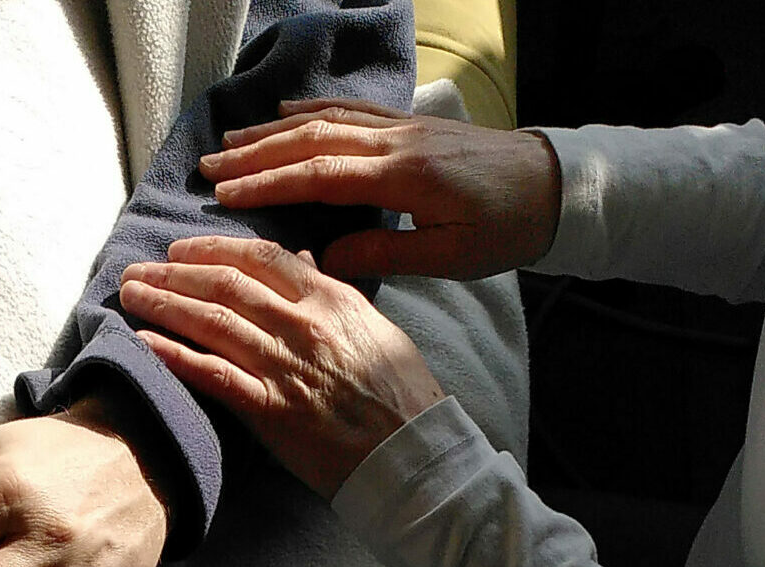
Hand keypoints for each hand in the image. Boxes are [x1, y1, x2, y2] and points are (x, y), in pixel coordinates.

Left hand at [119, 235, 443, 498]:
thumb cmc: (399, 394)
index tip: (181, 249)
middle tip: (139, 268)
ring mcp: (284, 365)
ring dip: (164, 304)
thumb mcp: (373, 326)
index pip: (261, 256)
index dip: (213, 248)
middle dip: (174, 272)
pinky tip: (145, 341)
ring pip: (211, 321)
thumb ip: (332, 290)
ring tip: (130, 293)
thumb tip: (302, 258)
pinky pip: (212, 374)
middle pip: (225, 284)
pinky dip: (174, 354)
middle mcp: (303, 324)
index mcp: (331, 298)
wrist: (411, 454)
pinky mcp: (269, 408)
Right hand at [198, 98, 560, 280]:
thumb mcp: (452, 259)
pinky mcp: (410, 122)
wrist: (555, 185)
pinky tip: (283, 113)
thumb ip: (386, 257)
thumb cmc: (508, 229)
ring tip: (229, 144)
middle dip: (255, 154)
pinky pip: (351, 108)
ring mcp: (402, 126)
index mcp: (405, 178)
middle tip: (209, 169)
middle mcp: (397, 142)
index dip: (269, 184)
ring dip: (272, 131)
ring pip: (324, 120)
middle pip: (311, 140)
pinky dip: (311, 109)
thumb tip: (324, 261)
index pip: (321, 176)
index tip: (227, 197)